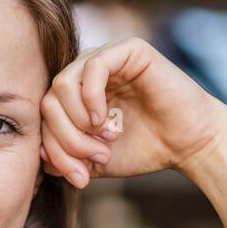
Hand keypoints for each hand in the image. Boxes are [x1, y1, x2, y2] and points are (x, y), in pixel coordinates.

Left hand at [38, 36, 226, 187]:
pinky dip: (91, 97)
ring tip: (105, 138)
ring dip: (78, 121)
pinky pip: (91, 66)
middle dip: (66, 138)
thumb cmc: (144, 149)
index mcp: (74, 95)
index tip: (80, 177)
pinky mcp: (128, 50)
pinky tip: (104, 120)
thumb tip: (38, 154)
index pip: (44, 117)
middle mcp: (86, 72)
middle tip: (96, 156)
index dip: (54, 150)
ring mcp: (105, 58)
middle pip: (48, 101)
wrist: (188, 144)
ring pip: (62, 83)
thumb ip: (64, 156)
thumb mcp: (94, 159)